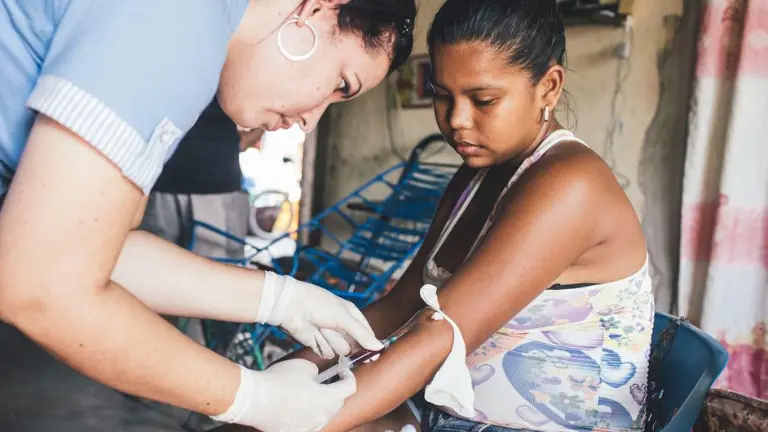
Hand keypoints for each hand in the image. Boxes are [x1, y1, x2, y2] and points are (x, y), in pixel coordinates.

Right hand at [213, 360, 355, 431]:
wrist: (255, 399)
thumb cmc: (279, 380)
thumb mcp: (304, 366)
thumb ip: (317, 370)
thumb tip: (317, 376)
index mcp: (328, 398)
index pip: (350, 388)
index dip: (348, 376)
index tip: (343, 371)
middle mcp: (322, 415)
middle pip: (338, 403)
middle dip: (336, 390)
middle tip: (328, 380)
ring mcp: (309, 426)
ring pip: (324, 414)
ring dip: (322, 404)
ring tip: (310, 393)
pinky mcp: (296, 431)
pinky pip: (309, 423)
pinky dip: (308, 414)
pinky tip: (298, 405)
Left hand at [257, 272, 383, 358]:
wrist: (292, 306)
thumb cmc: (319, 305)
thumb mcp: (344, 317)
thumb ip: (362, 334)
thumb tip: (379, 347)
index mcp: (351, 315)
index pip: (366, 334)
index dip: (370, 345)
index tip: (374, 356)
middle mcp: (342, 327)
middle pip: (354, 346)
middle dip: (347, 342)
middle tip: (336, 331)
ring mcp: (330, 336)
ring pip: (339, 350)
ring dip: (331, 341)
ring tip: (321, 327)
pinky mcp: (317, 345)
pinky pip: (326, 353)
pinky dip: (321, 345)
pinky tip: (314, 334)